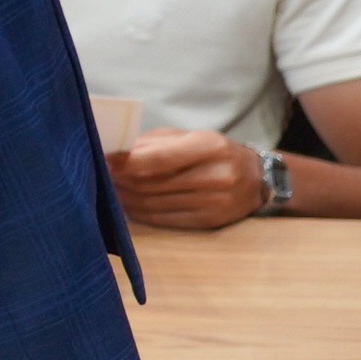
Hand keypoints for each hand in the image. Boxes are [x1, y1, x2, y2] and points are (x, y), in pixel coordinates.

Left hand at [113, 129, 264, 230]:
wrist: (258, 179)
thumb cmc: (215, 153)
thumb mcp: (190, 137)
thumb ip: (154, 143)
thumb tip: (114, 152)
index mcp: (209, 146)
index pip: (158, 159)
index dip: (126, 163)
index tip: (103, 161)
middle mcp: (216, 176)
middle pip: (152, 183)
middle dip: (122, 180)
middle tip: (102, 175)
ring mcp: (215, 202)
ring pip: (154, 203)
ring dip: (126, 197)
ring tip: (111, 189)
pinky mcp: (210, 222)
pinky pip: (164, 219)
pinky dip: (141, 212)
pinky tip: (128, 204)